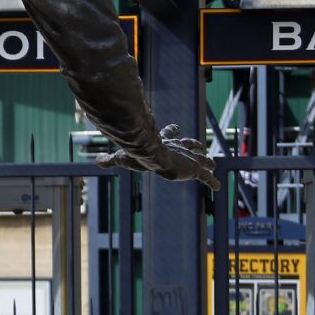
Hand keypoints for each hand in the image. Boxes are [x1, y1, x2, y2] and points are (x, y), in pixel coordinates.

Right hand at [95, 124, 219, 189]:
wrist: (153, 156)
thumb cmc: (139, 155)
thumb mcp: (123, 158)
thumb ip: (111, 160)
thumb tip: (97, 162)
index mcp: (163, 144)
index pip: (168, 135)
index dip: (171, 131)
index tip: (176, 127)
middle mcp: (178, 149)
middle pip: (189, 145)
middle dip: (194, 145)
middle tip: (201, 146)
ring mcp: (187, 159)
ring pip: (201, 159)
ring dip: (207, 161)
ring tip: (212, 164)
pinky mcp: (194, 169)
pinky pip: (206, 177)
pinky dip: (212, 181)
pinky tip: (218, 187)